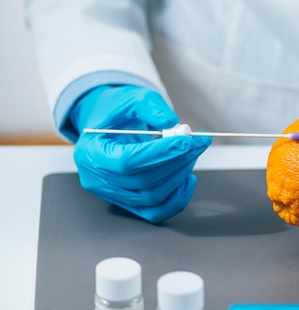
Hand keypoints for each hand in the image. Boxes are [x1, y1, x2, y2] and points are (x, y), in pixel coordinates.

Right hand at [70, 85, 211, 222]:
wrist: (109, 125)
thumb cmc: (116, 113)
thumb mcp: (131, 98)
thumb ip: (151, 106)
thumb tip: (171, 122)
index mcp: (90, 152)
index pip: (128, 162)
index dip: (160, 154)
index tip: (186, 141)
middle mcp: (97, 179)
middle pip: (143, 181)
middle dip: (176, 161)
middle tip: (197, 142)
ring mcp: (113, 195)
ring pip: (153, 197)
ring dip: (180, 174)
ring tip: (191, 152)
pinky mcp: (130, 203)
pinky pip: (156, 211)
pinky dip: (178, 197)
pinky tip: (187, 177)